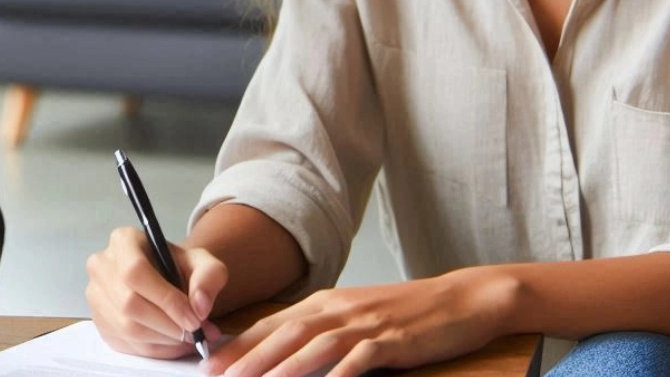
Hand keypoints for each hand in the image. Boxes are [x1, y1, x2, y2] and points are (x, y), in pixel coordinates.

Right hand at [85, 226, 228, 358]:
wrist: (165, 277)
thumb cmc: (180, 267)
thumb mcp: (203, 262)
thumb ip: (209, 277)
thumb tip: (199, 306)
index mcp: (123, 241)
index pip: (136, 272)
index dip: (166, 300)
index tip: (194, 319)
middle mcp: (101, 266)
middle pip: (129, 304)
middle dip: (167, 325)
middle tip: (195, 333)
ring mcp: (95, 296)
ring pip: (126, 328)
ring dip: (163, 340)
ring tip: (189, 339)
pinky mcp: (99, 322)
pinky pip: (126, 344)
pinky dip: (156, 350)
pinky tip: (174, 343)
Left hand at [203, 268, 519, 376]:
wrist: (459, 300)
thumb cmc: (404, 313)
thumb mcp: (355, 317)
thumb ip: (320, 333)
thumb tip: (281, 355)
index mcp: (325, 303)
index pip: (273, 324)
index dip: (239, 345)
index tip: (209, 365)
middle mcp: (339, 309)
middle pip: (285, 334)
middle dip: (247, 358)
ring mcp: (365, 323)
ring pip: (314, 345)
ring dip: (281, 366)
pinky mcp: (391, 339)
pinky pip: (359, 359)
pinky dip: (337, 373)